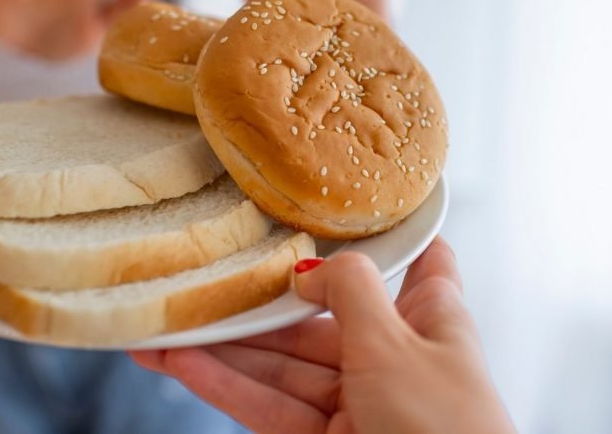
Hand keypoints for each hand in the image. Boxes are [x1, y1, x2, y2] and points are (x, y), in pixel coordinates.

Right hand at [130, 238, 514, 433]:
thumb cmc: (447, 428)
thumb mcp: (395, 343)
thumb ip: (349, 291)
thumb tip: (309, 265)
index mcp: (431, 315)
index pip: (414, 257)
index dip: (380, 228)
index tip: (333, 201)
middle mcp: (394, 353)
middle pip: (318, 315)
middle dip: (257, 303)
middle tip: (196, 280)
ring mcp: (359, 400)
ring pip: (284, 364)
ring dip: (225, 347)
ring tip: (165, 325)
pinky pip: (272, 407)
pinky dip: (228, 387)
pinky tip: (182, 364)